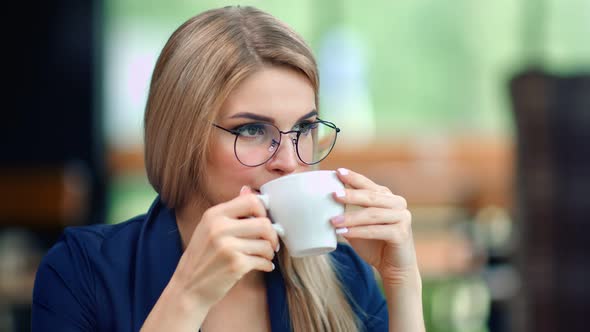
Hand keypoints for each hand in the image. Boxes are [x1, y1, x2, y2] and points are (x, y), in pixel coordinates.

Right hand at [172, 186, 278, 306]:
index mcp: (214, 215)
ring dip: (270, 252)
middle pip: (264, 223)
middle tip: (271, 243)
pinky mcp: (235, 265)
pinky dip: (266, 265)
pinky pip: (263, 261)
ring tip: (264, 256)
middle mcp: (220, 228)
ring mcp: (227, 247)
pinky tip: (262, 266)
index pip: (250, 201)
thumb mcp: (209, 228)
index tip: (264, 221)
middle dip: (272, 235)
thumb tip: (247, 190)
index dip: (263, 211)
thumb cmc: (201, 258)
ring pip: (266, 244)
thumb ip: (230, 211)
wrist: (187, 288)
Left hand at [331, 168, 418, 284]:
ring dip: (351, 217)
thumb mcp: (359, 225)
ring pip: (372, 214)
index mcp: (387, 197)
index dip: (353, 178)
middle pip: (371, 197)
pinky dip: (358, 232)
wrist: (394, 268)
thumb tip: (323, 204)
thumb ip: (348, 213)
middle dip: (351, 195)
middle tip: (333, 195)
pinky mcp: (401, 234)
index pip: (368, 184)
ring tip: (333, 221)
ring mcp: (402, 218)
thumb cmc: (374, 244)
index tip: (337, 172)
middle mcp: (397, 203)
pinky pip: (376, 230)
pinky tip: (344, 233)